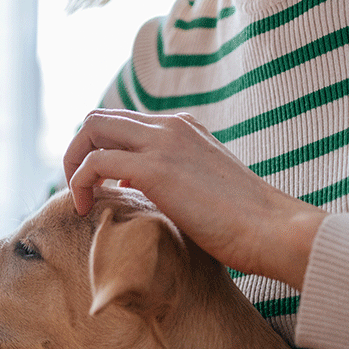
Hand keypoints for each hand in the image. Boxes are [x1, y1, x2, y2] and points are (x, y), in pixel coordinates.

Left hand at [63, 109, 326, 288]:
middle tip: (82, 190)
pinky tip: (86, 209)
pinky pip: (95, 162)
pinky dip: (79, 182)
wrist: (274, 230)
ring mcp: (163, 142)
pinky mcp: (155, 169)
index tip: (102, 186)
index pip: (122, 122)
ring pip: (91, 129)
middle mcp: (170, 125)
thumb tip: (143, 191)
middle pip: (100, 118)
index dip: (101, 150)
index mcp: (183, 127)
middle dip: (78, 151)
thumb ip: (175, 178)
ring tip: (81, 200)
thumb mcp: (204, 186)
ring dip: (74, 164)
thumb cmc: (245, 223)